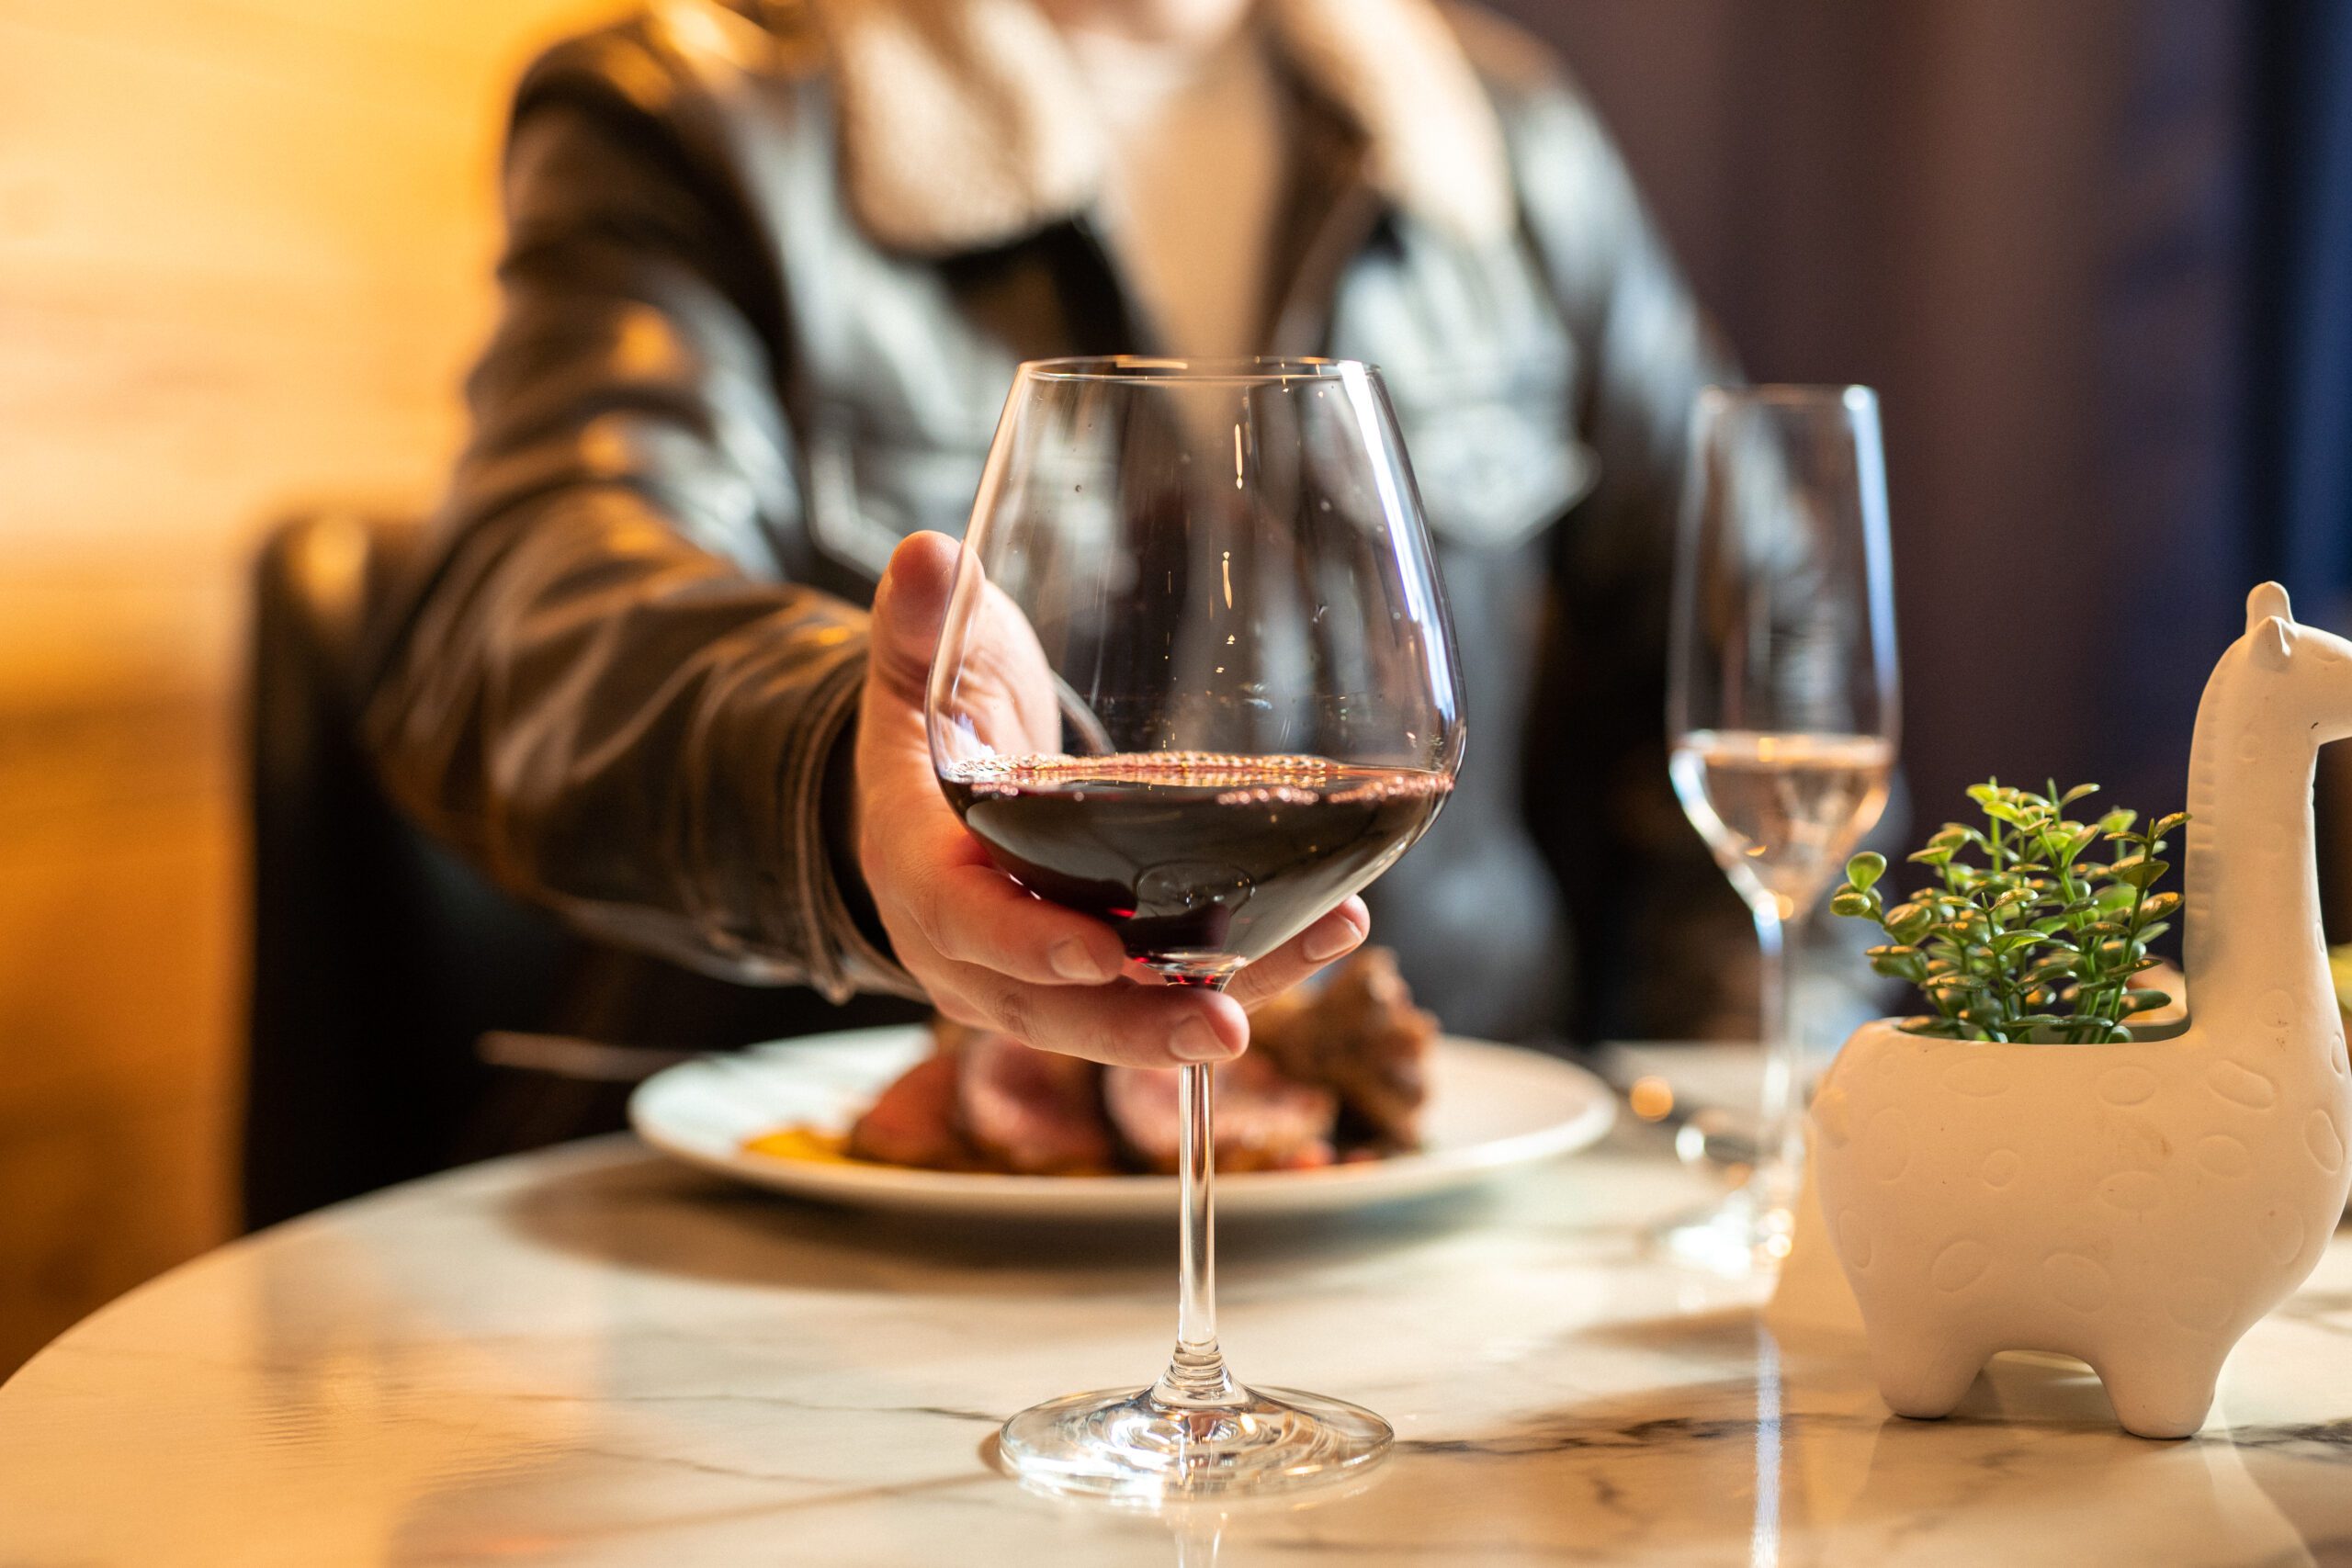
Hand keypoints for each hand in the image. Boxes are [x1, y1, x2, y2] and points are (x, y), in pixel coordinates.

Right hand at [854, 531, 1368, 1066]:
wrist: (938, 793)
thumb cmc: (936, 723)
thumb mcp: (920, 669)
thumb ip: (920, 624)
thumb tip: (927, 555)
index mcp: (917, 869)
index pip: (961, 918)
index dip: (1024, 940)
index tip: (1097, 950)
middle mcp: (972, 946)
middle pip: (1047, 1006)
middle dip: (1135, 1024)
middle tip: (1223, 1024)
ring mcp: (1038, 973)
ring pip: (1116, 1015)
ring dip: (1207, 1007)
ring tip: (1313, 959)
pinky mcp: (1103, 973)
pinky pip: (1166, 987)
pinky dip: (1253, 966)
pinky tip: (1330, 927)